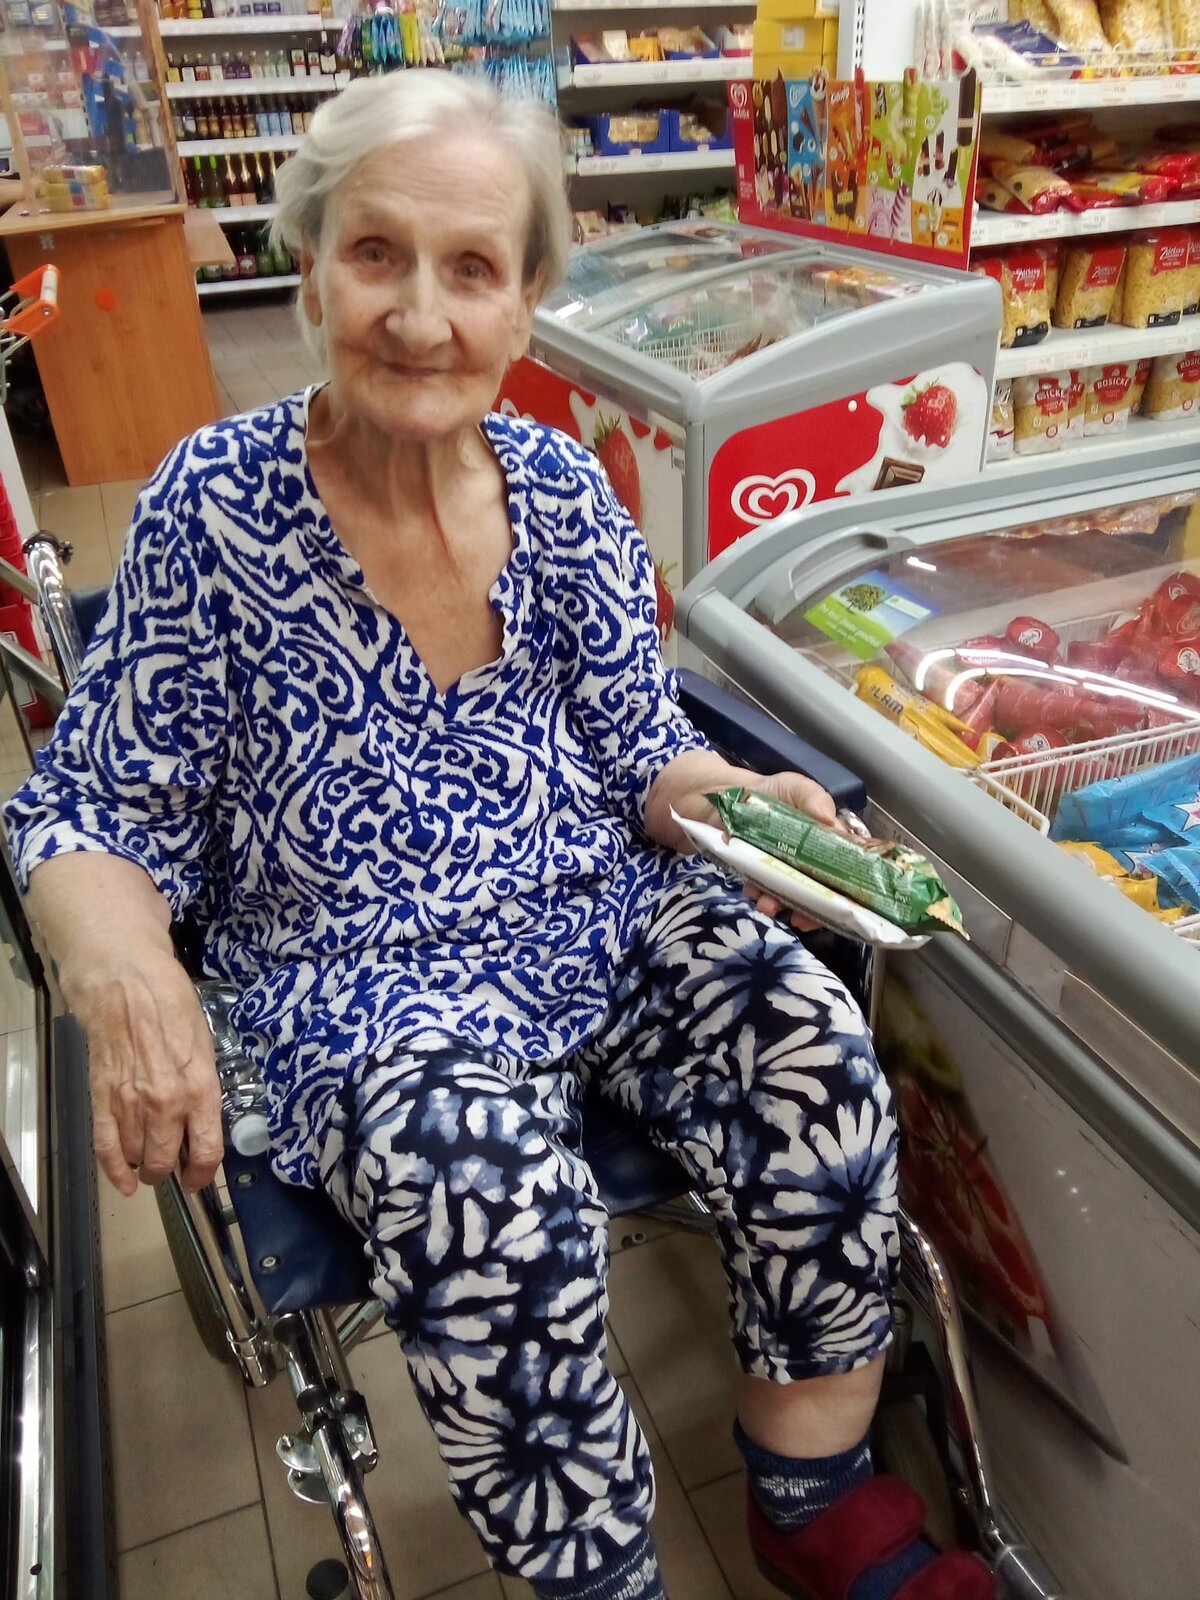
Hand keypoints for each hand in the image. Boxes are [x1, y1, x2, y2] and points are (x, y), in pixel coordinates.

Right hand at [61, 948, 223, 1196]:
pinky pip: (107, 1146)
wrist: (127, 982)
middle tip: (172, 1169)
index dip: (204, 1174)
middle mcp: (167, 1103)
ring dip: (145, 1166)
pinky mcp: (103, 1097)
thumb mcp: (205, 1046)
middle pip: (167, 1161)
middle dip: (170, 1171)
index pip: (207, 1151)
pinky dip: (114, 1170)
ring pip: (138, 1157)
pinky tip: (125, 1182)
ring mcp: (132, 1102)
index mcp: (201, 1088)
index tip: (199, 1177)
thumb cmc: (172, 1006)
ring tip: (150, 1162)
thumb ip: (203, 1087)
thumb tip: (202, 1122)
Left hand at [736, 769, 838, 934]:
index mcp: (829, 842)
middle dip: (814, 908)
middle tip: (803, 917)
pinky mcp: (761, 875)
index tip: (843, 901)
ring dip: (782, 904)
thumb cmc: (771, 791)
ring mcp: (785, 870)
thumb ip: (813, 797)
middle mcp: (811, 861)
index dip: (848, 888)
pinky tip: (751, 891)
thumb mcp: (796, 787)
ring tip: (769, 905)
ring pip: (791, 895)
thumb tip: (829, 819)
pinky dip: (759, 894)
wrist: (728, 796)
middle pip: (821, 891)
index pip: (847, 868)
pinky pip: (763, 891)